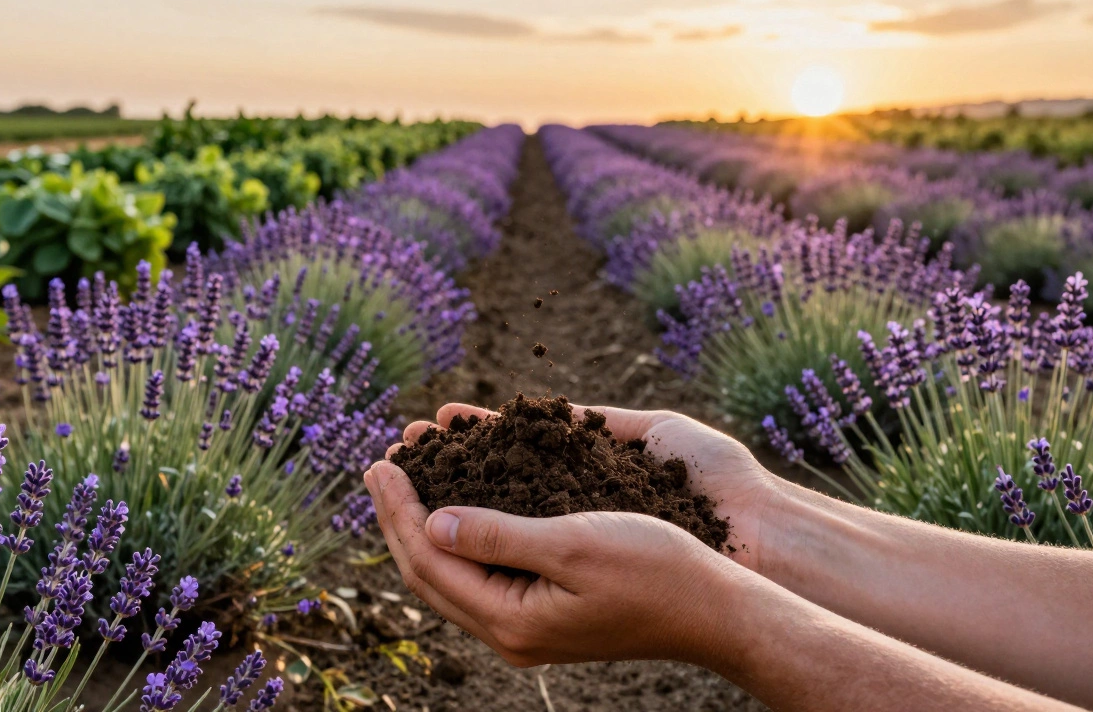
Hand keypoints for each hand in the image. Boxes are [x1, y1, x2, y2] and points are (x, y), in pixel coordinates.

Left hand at [363, 460, 748, 668]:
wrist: (713, 608)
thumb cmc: (653, 569)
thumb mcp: (571, 543)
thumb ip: (497, 534)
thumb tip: (431, 522)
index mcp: (510, 620)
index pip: (429, 560)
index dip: (398, 508)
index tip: (379, 461)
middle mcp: (509, 631)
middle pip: (429, 572)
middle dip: (398, 517)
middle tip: (379, 464)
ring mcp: (526, 625)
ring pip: (451, 573)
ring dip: (423, 524)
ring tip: (405, 479)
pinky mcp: (544, 610)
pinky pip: (481, 572)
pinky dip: (458, 534)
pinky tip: (455, 504)